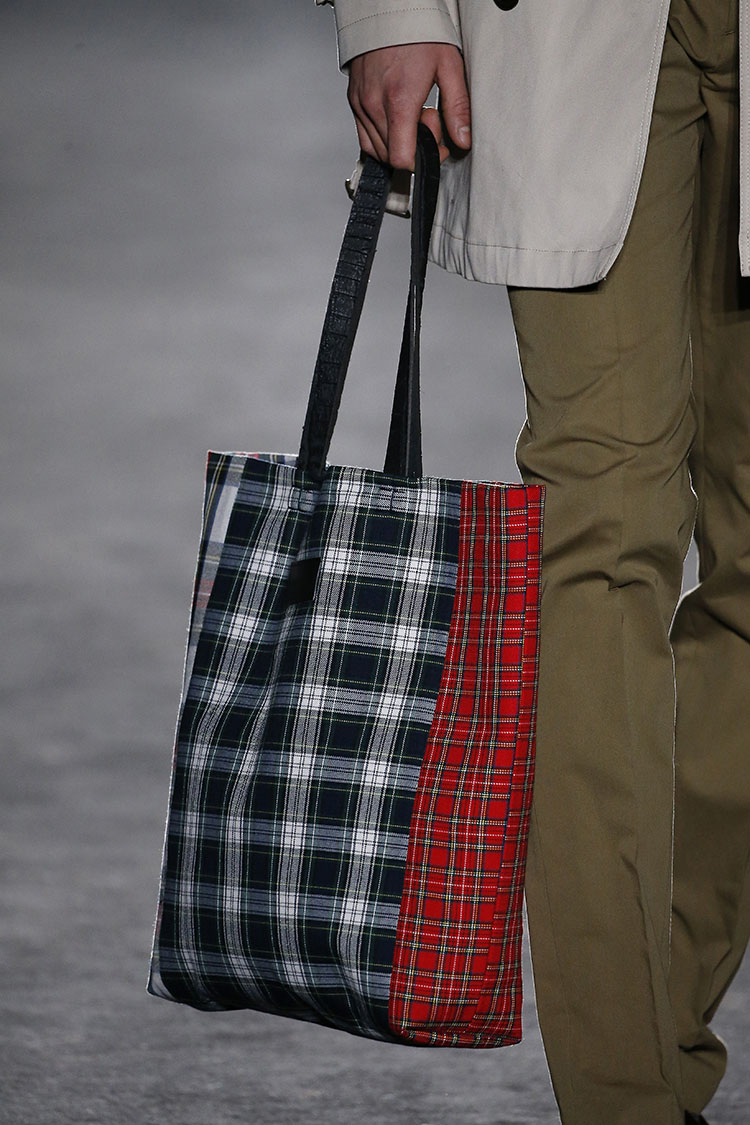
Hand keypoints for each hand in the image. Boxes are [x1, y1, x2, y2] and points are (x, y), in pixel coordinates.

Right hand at [346, 42, 470, 168]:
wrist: (388, 8)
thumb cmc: (417, 31)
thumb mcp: (448, 66)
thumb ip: (457, 107)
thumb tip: (463, 139)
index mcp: (399, 100)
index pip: (402, 158)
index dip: (422, 160)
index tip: (436, 146)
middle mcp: (374, 105)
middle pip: (391, 155)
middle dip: (413, 146)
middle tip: (428, 117)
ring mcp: (360, 104)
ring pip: (376, 149)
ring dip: (398, 141)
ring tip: (412, 113)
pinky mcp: (353, 101)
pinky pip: (365, 136)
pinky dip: (382, 136)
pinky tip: (397, 116)